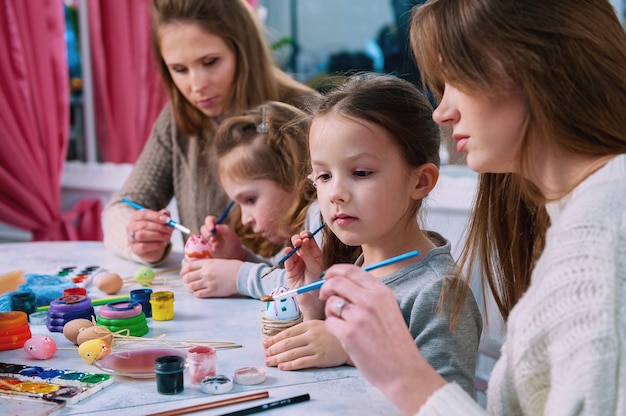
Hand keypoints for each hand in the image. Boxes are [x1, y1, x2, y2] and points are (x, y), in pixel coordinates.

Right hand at [126, 208, 172, 262]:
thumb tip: (165, 213)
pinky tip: (162, 243)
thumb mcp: (161, 222)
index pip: (143, 214)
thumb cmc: (156, 231)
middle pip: (143, 224)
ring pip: (142, 235)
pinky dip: (155, 244)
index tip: (167, 220)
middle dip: (159, 227)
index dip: (156, 216)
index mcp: (136, 216)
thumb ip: (164, 216)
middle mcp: (131, 226)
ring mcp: (131, 238)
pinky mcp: (135, 248)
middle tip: (170, 229)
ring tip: (167, 237)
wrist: (154, 248)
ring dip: (157, 235)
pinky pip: (143, 246)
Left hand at [180, 258, 240, 296]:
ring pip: (191, 286)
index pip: (189, 266)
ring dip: (189, 287)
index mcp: (207, 263)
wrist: (242, 275)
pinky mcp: (212, 291)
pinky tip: (197, 292)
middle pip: (188, 277)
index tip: (182, 273)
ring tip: (190, 288)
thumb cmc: (232, 267)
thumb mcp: (218, 261)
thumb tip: (197, 269)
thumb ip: (207, 265)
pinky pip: (198, 294)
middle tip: (186, 281)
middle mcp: (205, 273)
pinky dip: (196, 293)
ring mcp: (208, 282)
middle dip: (185, 280)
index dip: (183, 271)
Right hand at [200, 216, 245, 259]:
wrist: (232, 255)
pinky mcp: (207, 245)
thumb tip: (216, 226)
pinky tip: (215, 249)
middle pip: (203, 228)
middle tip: (214, 239)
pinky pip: (203, 245)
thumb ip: (224, 229)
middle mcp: (212, 230)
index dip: (209, 223)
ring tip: (217, 245)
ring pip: (203, 236)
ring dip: (209, 241)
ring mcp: (208, 238)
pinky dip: (209, 246)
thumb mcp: (231, 235)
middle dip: (208, 233)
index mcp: (218, 224)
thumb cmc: (232, 242)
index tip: (212, 229)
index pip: (209, 219)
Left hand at [263, 320, 348, 369]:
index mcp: (309, 325)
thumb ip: (304, 330)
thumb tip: (286, 337)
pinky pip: (302, 362)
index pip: (288, 332)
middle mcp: (311, 335)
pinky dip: (291, 365)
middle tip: (265, 355)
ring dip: (278, 358)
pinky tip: (283, 367)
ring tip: (269, 362)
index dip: (274, 338)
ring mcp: (316, 346)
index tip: (265, 343)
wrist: (352, 340)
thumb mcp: (319, 325)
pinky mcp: (321, 358)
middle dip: (273, 349)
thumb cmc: (333, 334)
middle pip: (287, 343)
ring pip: (292, 353)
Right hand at [284, 231, 324, 318]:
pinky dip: (287, 255)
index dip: (307, 236)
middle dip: (298, 239)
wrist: (312, 299)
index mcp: (315, 254)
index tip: (306, 235)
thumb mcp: (316, 267)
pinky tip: (288, 252)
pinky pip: (287, 260)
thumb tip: (304, 241)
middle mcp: (305, 256)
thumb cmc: (317, 283)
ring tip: (295, 245)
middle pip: (300, 242)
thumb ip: (309, 255)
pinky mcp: (290, 269)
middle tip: (299, 241)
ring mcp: (297, 262)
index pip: (310, 240)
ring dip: (293, 245)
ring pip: (292, 249)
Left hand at [319, 264, 445, 414]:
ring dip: (330, 312)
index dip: (334, 271)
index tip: (327, 277)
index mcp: (381, 291)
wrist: (403, 370)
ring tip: (342, 323)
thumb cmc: (394, 342)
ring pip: (330, 303)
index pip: (351, 270)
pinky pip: (329, 322)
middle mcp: (370, 300)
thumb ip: (368, 295)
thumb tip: (340, 282)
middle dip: (325, 288)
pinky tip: (344, 336)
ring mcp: (359, 316)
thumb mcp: (388, 309)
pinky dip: (332, 328)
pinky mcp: (349, 334)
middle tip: (323, 297)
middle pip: (336, 282)